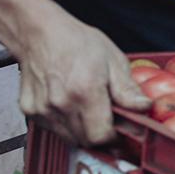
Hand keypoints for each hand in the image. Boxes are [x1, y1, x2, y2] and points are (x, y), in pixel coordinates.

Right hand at [14, 9, 147, 145]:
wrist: (39, 33)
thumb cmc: (76, 42)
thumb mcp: (113, 60)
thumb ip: (128, 90)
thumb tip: (144, 107)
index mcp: (85, 91)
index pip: (102, 136)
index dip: (115, 137)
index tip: (122, 129)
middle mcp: (61, 103)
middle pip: (87, 141)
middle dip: (101, 134)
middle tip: (107, 119)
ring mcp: (43, 109)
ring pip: (70, 138)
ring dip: (83, 130)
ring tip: (87, 108)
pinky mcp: (30, 111)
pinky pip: (54, 129)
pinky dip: (65, 124)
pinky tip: (69, 104)